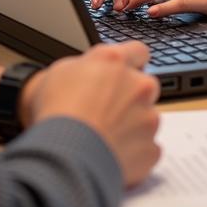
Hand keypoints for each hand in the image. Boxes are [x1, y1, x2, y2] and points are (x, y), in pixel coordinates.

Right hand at [19, 42, 160, 186]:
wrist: (65, 155)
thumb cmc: (56, 113)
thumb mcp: (58, 73)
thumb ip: (82, 68)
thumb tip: (82, 74)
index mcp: (115, 61)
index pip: (138, 51)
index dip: (130, 63)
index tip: (122, 74)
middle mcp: (138, 85)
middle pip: (145, 86)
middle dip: (131, 97)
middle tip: (106, 111)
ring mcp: (148, 117)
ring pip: (147, 119)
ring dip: (132, 126)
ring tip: (104, 138)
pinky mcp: (150, 148)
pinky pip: (148, 149)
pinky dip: (134, 153)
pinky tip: (111, 155)